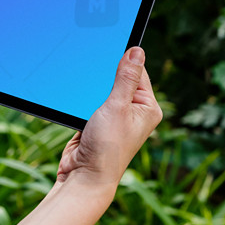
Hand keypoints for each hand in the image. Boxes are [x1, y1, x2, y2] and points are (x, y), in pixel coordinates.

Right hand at [55, 46, 162, 192]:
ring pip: (103, 90)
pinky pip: (92, 101)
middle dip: (105, 75)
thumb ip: (126, 77)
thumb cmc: (106, 148)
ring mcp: (116, 118)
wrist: (83, 177)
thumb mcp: (117, 106)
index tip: (108, 47)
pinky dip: (84, 98)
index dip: (123, 60)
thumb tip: (137, 50)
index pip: (139, 72)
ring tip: (85, 92)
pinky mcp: (98, 122)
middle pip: (120, 79)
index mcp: (148, 108)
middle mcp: (135, 113)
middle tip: (92, 72)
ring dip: (92, 88)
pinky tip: (76, 99)